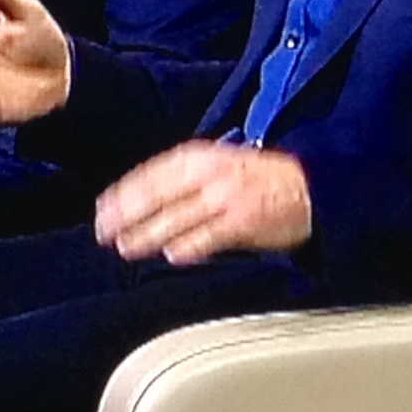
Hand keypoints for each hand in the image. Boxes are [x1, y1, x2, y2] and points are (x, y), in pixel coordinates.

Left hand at [94, 140, 311, 264]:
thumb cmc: (260, 180)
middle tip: (104, 232)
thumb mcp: (218, 165)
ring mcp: (228, 195)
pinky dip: (192, 244)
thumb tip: (139, 202)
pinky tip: (173, 254)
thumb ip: (183, 180)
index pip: (152, 173)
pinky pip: (213, 233)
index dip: (124, 192)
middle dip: (127, 213)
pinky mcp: (246, 219)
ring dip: (150, 232)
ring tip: (128, 247)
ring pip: (180, 215)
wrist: (309, 185)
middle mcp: (211, 172)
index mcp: (201, 156)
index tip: (102, 209)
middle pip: (158, 192)